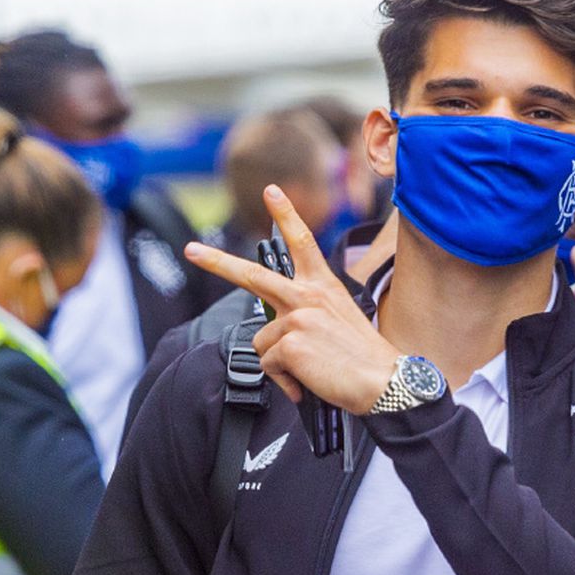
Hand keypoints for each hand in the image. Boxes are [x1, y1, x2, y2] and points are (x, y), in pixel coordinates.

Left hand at [184, 185, 399, 414]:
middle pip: (254, 275)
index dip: (286, 214)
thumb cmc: (364, 357)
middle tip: (191, 250)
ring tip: (308, 370)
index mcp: (324, 286)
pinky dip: (285, 381)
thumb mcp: (340, 320)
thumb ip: (309, 314)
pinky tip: (306, 382)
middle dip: (217, 262)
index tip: (271, 192)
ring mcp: (298, 317)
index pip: (302, 242)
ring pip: (262, 340)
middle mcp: (309, 295)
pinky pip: (269, 365)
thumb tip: (281, 334)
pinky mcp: (290, 344)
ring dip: (279, 362)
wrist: (383, 380)